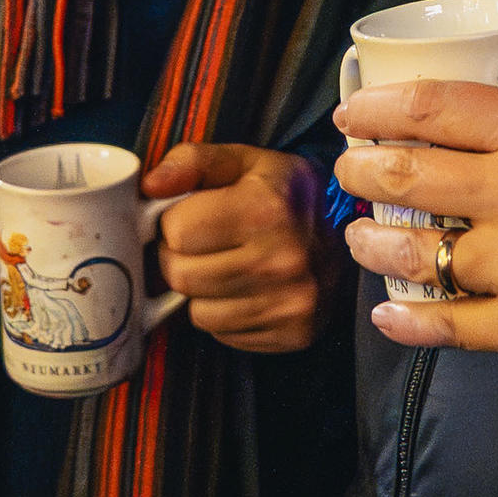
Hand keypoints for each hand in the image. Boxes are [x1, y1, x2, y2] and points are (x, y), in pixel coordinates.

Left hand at [145, 141, 338, 353]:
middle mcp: (281, 260)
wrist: (347, 235)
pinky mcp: (293, 333)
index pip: (176, 231)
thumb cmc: (285, 195)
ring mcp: (290, 302)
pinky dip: (223, 314)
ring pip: (198, 312)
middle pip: (181, 275)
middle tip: (199, 245)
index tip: (191, 216)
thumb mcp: (244, 162)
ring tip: (223, 266)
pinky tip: (243, 290)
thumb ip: (193, 162)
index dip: (174, 221)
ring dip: (200, 291)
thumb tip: (150, 186)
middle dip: (179, 258)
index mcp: (265, 208)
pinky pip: (223, 335)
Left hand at [334, 78, 497, 380]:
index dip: (384, 108)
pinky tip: (389, 316)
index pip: (441, 109)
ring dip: (375, 244)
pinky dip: (411, 323)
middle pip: (412, 177)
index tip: (357, 113)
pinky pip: (450, 327)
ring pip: (418, 254)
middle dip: (365, 172)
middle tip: (351, 170)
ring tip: (360, 238)